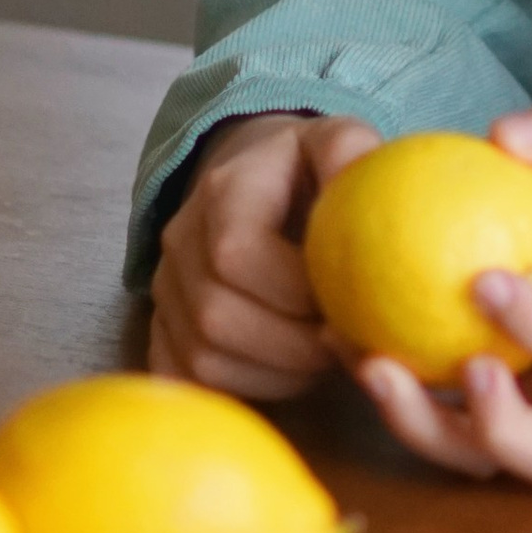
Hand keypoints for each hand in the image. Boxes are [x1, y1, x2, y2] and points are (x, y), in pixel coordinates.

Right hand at [148, 108, 378, 399]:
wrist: (260, 185)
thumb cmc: (308, 174)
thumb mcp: (336, 145)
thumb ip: (351, 153)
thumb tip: (367, 186)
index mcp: (223, 191)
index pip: (236, 252)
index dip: (293, 292)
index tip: (345, 304)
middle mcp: (180, 240)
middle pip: (216, 316)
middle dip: (293, 345)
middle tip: (343, 344)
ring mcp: (165, 289)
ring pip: (204, 358)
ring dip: (276, 373)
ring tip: (323, 355)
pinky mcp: (163, 330)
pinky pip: (190, 379)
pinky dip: (245, 387)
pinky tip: (288, 369)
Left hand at [349, 97, 531, 494]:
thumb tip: (502, 133)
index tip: (481, 280)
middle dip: (496, 431)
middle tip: (447, 371)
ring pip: (492, 461)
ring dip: (425, 430)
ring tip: (367, 364)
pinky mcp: (507, 408)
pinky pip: (452, 426)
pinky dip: (401, 403)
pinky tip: (347, 342)